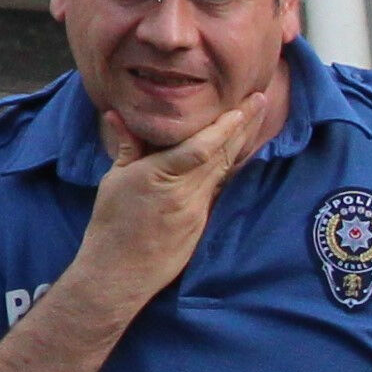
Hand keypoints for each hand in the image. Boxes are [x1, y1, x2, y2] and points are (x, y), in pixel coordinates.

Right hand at [70, 80, 283, 312]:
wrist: (120, 272)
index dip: (223, 127)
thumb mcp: (113, 181)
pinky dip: (231, 166)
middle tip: (261, 99)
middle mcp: (186, 193)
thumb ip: (126, 147)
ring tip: (256, 118)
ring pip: (225, 169)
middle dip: (244, 125)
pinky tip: (241, 152)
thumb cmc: (111, 225)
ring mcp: (198, 210)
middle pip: (222, 154)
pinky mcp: (202, 223)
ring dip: (242, 142)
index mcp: (160, 177)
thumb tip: (115, 115)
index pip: (200, 148)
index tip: (241, 108)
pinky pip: (220, 188)